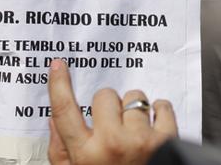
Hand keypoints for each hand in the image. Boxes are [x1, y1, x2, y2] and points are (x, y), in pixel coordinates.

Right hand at [48, 59, 177, 164]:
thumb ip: (60, 152)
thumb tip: (54, 119)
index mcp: (85, 155)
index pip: (65, 112)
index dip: (59, 84)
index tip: (58, 65)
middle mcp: (111, 143)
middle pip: (105, 96)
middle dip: (107, 105)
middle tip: (111, 122)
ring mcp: (140, 140)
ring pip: (135, 97)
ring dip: (133, 109)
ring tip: (133, 129)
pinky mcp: (166, 139)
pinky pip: (162, 106)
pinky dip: (159, 111)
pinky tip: (153, 125)